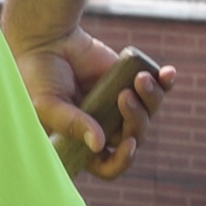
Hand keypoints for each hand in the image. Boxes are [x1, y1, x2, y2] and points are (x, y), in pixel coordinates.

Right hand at [14, 30, 173, 180]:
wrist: (47, 40)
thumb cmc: (38, 76)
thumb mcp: (46, 104)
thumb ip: (71, 123)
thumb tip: (98, 144)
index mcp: (82, 140)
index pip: (108, 165)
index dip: (122, 160)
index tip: (128, 143)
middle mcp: (103, 126)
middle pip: (134, 138)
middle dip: (136, 121)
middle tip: (124, 96)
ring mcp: (119, 105)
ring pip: (149, 114)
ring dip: (151, 100)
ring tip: (139, 79)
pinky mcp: (131, 81)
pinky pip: (159, 88)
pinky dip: (166, 82)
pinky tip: (167, 73)